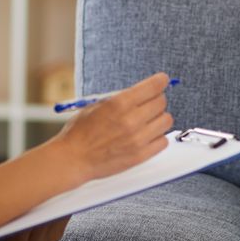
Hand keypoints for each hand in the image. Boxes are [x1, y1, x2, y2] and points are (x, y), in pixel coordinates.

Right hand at [49, 72, 173, 183]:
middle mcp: (131, 120)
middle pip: (161, 102)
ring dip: (159, 118)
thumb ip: (120, 99)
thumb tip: (141, 93)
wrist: (73, 159)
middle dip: (157, 100)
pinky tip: (148, 136)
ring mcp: (137, 139)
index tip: (162, 80)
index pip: (153, 87)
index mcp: (119, 104)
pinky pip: (163, 141)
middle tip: (149, 104)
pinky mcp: (140, 155)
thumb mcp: (96, 106)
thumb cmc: (80, 132)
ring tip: (148, 121)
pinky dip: (158, 137)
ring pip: (166, 121)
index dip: (160, 81)